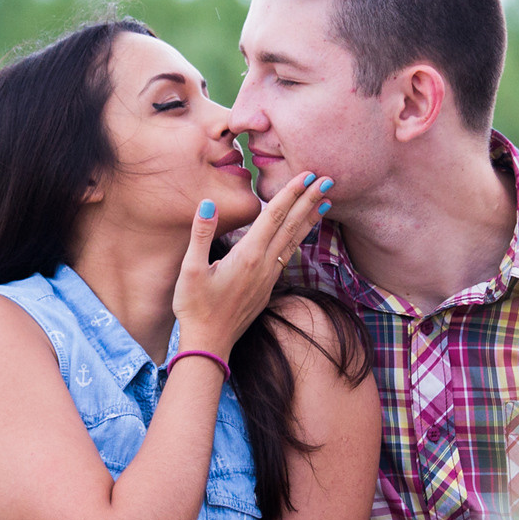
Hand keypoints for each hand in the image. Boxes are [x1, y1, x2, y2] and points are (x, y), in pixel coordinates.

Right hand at [172, 172, 331, 355]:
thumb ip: (201, 234)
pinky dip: (299, 238)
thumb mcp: (189, 270)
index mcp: (247, 255)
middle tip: (329, 180)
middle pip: (291, 225)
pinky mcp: (267, 287)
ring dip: (310, 219)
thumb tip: (207, 203)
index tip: (307, 175)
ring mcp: (269, 277)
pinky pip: (288, 255)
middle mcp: (264, 264)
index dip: (290, 193)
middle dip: (310, 200)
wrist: (209, 343)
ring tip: (326, 202)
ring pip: (294, 241)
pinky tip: (302, 233)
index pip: (273, 216)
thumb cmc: (195, 307)